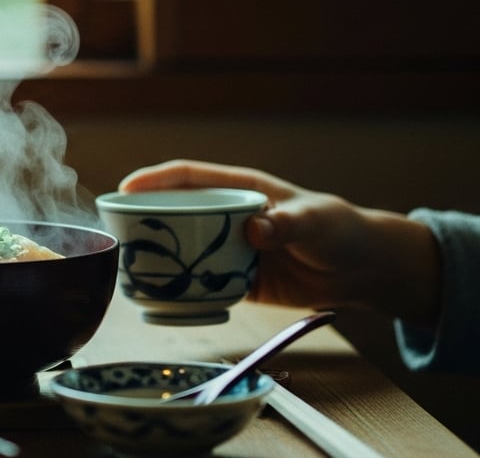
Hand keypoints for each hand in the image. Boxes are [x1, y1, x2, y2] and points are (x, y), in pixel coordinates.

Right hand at [118, 160, 440, 324]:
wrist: (361, 270)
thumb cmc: (339, 229)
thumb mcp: (316, 220)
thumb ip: (287, 223)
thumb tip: (255, 229)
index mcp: (242, 189)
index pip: (189, 177)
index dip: (154, 180)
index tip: (124, 189)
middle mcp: (229, 216)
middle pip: (176, 213)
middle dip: (144, 220)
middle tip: (118, 236)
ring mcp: (230, 248)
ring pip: (184, 250)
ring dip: (160, 259)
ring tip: (132, 270)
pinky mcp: (237, 280)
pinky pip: (202, 284)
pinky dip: (184, 292)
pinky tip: (166, 301)